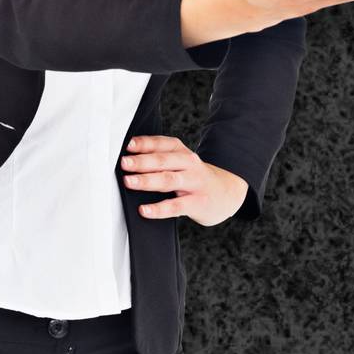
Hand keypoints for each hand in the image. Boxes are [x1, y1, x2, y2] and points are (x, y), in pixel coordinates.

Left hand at [121, 135, 250, 226]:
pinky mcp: (197, 203)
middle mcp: (189, 164)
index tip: (128, 146)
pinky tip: (144, 210)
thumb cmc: (196, 179)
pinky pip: (176, 206)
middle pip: (164, 160)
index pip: (163, 144)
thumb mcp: (183, 163)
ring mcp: (194, 183)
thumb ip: (161, 160)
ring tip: (129, 182)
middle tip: (124, 163)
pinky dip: (159, 209)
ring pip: (169, 180)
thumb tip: (128, 161)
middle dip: (142, 161)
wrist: (228, 193)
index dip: (145, 143)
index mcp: (183, 152)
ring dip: (147, 180)